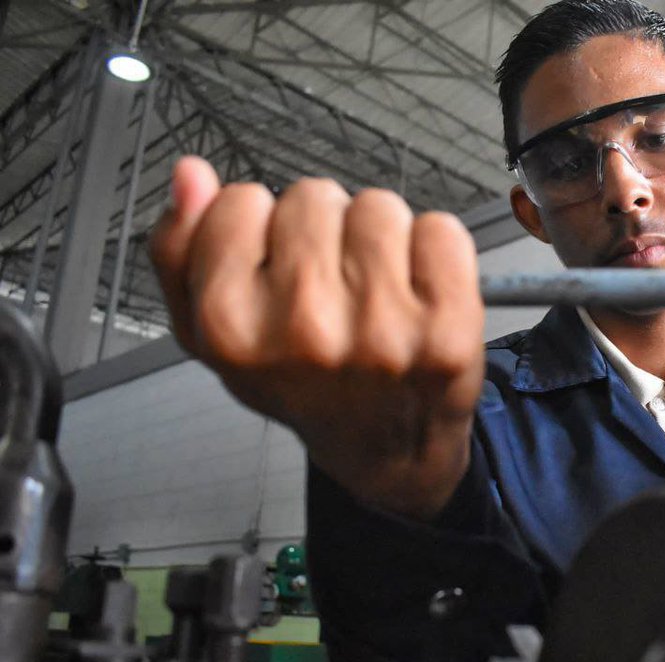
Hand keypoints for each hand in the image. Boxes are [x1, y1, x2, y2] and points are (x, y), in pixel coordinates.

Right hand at [151, 156, 483, 519]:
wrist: (385, 450)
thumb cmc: (301, 386)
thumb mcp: (212, 336)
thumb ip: (181, 251)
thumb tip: (191, 175)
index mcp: (234, 329)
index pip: (239, 202)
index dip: (259, 228)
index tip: (274, 272)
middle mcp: (308, 330)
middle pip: (312, 197)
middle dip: (322, 230)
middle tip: (332, 288)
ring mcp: (385, 329)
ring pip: (378, 206)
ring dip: (379, 237)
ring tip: (376, 292)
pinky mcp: (449, 326)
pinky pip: (441, 229)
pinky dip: (434, 250)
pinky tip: (418, 294)